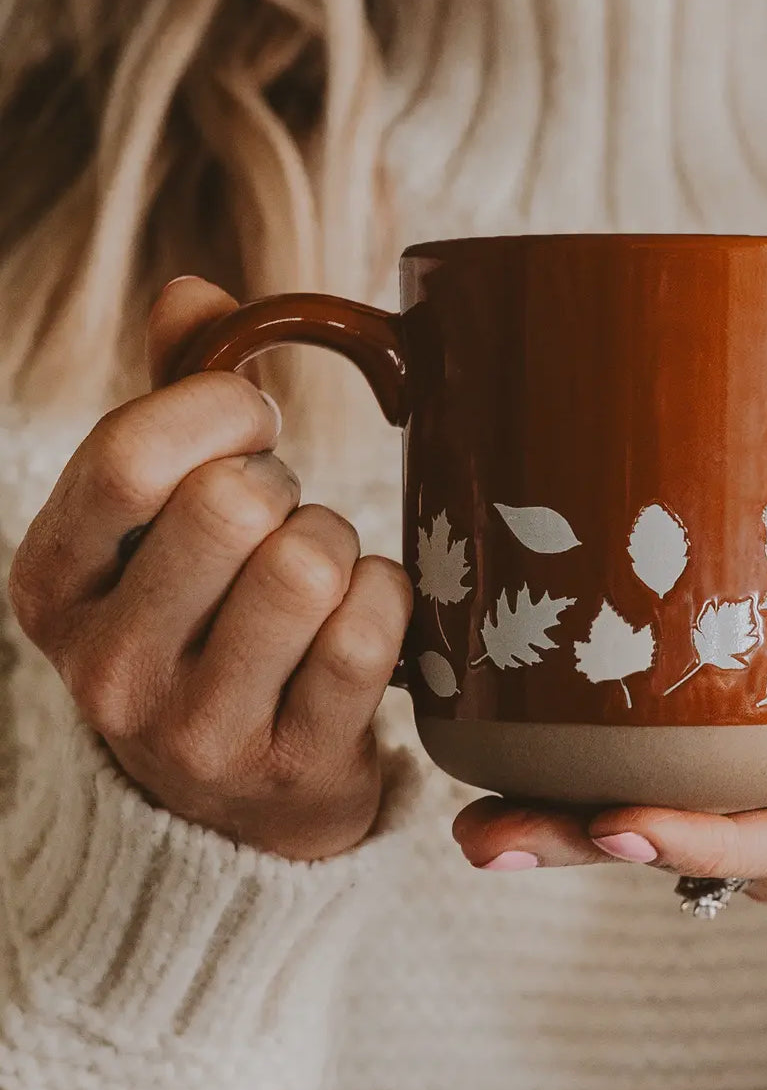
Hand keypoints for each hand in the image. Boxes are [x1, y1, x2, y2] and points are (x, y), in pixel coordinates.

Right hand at [8, 278, 412, 860]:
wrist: (231, 799)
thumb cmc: (201, 619)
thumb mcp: (153, 522)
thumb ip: (169, 405)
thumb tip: (195, 291)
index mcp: (55, 583)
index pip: (130, 457)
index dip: (219, 410)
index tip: (254, 420)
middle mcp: (108, 666)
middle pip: (232, 505)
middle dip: (285, 486)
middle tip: (284, 516)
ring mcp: (199, 730)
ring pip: (309, 565)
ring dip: (339, 545)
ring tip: (319, 572)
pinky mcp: (293, 765)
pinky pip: (370, 632)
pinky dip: (388, 597)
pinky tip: (364, 613)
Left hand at [452, 591, 766, 927]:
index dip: (707, 835)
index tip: (613, 818)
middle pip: (722, 860)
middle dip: (600, 846)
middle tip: (488, 836)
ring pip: (701, 856)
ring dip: (595, 836)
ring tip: (485, 817)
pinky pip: (709, 839)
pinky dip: (630, 819)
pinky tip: (551, 793)